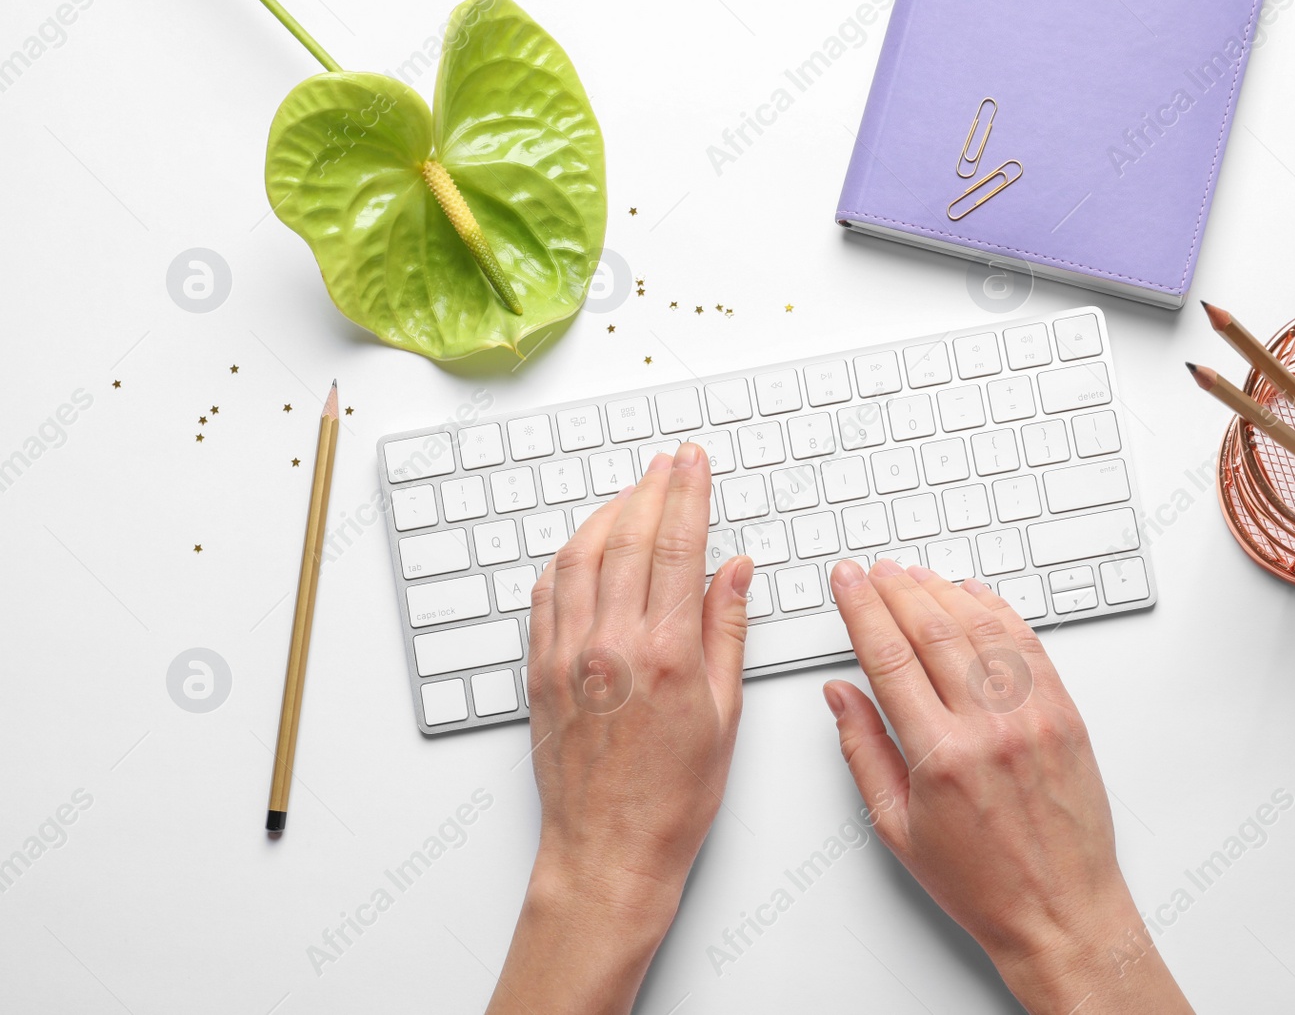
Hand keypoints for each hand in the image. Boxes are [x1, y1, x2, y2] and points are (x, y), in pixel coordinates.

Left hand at [489, 443, 752, 1014]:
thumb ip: (726, 631)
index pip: (676, 547)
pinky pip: (546, 595)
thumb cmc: (674, 798)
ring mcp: (567, 657)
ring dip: (606, 515)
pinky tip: (584, 548)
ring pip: (580, 558)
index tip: (694, 461)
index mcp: (664, 654)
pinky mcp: (539, 673)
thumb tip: (735, 571)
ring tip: (630, 494)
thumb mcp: (724, 715)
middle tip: (668, 462)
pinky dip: (566, 559)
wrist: (608, 852)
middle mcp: (610, 646)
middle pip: (627, 539)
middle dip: (650, 490)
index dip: (687, 493)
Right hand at [824, 559, 1191, 1013]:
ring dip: (942, 591)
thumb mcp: (898, 829)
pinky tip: (975, 596)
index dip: (861, 609)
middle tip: (873, 569)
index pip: (889, 657)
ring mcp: (1034, 716)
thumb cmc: (982, 884)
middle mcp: (990, 727)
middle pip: (932, 630)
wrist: (1062, 913)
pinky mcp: (1066, 714)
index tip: (846, 582)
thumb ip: (863, 752)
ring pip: (981, 627)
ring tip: (914, 574)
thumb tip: (839, 695)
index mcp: (941, 756)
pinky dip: (998, 611)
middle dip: (895, 589)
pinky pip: (1028, 645)